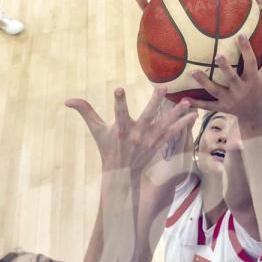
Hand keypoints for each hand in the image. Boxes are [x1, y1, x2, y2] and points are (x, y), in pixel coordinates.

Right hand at [66, 88, 195, 172]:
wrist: (122, 172)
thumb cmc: (108, 148)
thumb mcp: (97, 130)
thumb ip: (86, 112)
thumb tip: (67, 100)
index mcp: (121, 129)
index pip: (119, 112)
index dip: (119, 101)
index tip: (118, 89)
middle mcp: (137, 134)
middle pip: (147, 115)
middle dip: (155, 102)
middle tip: (163, 88)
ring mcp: (150, 140)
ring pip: (165, 124)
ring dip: (176, 113)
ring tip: (187, 102)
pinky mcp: (159, 144)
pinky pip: (173, 133)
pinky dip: (183, 124)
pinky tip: (193, 115)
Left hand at [188, 34, 261, 125]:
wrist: (257, 115)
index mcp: (253, 80)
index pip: (251, 63)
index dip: (246, 50)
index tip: (240, 35)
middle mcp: (241, 90)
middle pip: (232, 78)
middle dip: (225, 68)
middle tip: (218, 56)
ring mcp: (230, 100)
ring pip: (216, 91)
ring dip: (204, 83)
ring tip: (192, 72)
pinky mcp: (222, 107)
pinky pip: (207, 106)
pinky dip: (196, 104)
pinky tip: (184, 99)